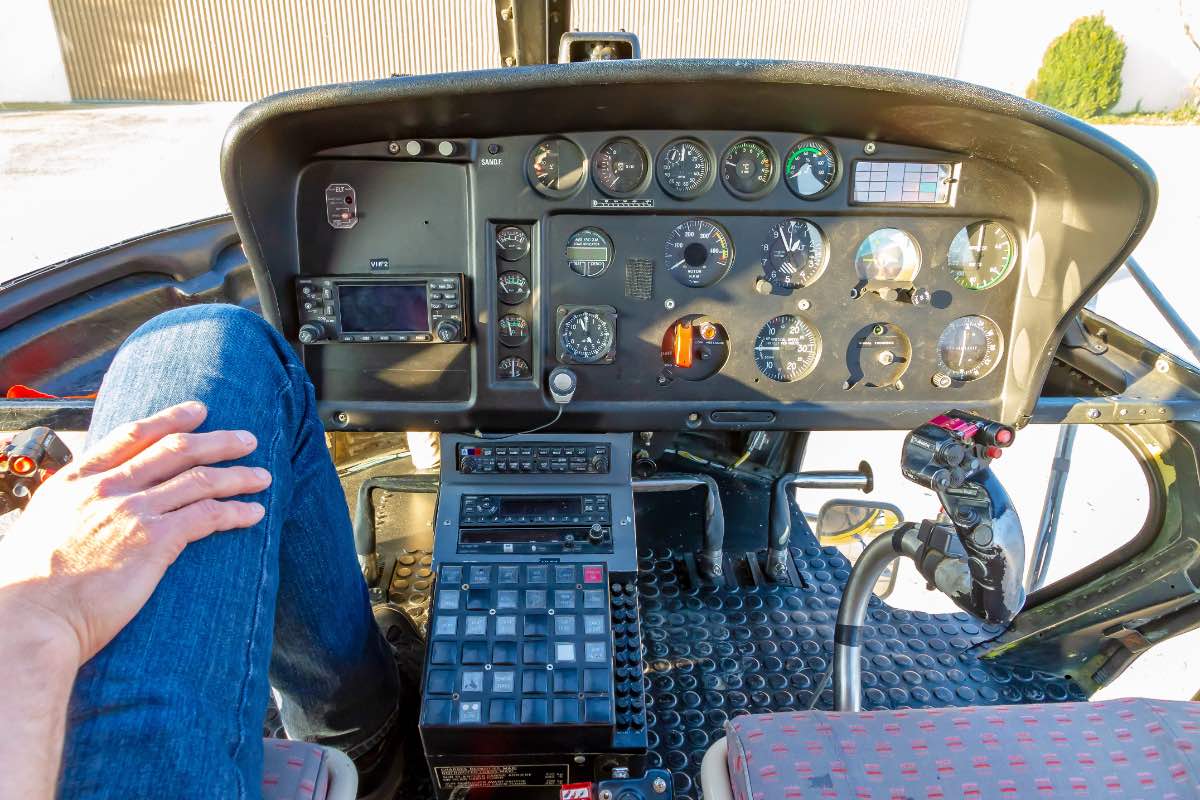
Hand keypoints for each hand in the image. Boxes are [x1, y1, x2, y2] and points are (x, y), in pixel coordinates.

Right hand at [0, 401, 271, 665]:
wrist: (27, 619)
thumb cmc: (25, 589)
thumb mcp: (37, 530)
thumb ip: (67, 513)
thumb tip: (78, 517)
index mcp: (75, 481)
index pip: (130, 434)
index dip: (170, 419)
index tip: (197, 411)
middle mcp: (106, 488)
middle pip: (175, 449)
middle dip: (217, 440)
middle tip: (246, 438)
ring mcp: (132, 511)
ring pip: (200, 479)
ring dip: (238, 475)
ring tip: (262, 476)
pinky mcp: (155, 541)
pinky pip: (208, 515)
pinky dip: (236, 511)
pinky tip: (254, 513)